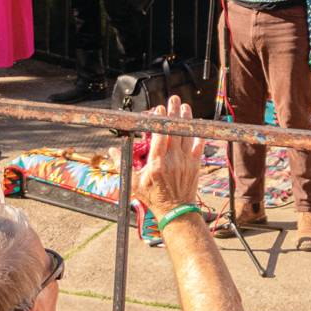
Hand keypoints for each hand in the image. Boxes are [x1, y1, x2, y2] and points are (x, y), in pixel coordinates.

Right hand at [132, 97, 203, 214]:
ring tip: (185, 106)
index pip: (160, 136)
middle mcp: (172, 160)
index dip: (160, 120)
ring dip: (186, 119)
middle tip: (174, 99)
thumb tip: (112, 150)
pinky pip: (198, 146)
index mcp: (157, 163)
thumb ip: (123, 165)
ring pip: (187, 135)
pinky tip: (197, 124)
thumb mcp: (133, 183)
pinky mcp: (194, 165)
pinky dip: (198, 134)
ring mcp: (185, 162)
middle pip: (174, 131)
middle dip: (174, 113)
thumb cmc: (153, 198)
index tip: (159, 108)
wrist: (175, 211)